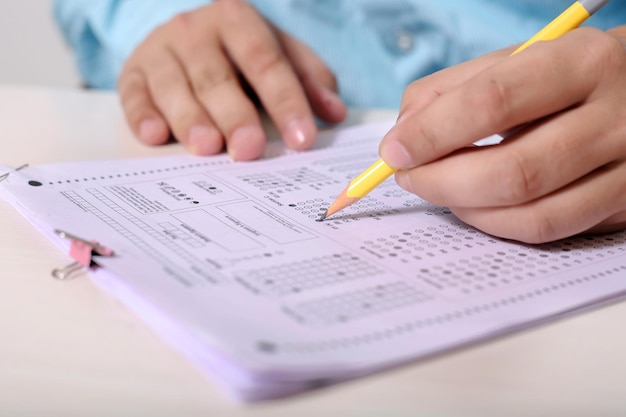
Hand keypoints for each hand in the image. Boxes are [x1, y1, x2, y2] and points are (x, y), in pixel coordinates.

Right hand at [118, 0, 346, 159]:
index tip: (302, 139)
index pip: (266, 62)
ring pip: (174, 86)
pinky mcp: (132, 72)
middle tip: (249, 149)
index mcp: (238, 20)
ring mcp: (160, 50)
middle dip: (235, 115)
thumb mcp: (280, 52)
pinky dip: (142, 116)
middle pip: (217, 77)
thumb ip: (310, 80)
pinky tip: (155, 137)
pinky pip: (134, 94)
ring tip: (206, 147)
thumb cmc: (241, 51)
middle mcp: (196, 31)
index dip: (285, 101)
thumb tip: (335, 114)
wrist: (187, 33)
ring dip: (189, 118)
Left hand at [379, 27, 625, 243]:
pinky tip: (474, 206)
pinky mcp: (623, 207)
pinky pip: (548, 230)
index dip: (432, 132)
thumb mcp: (517, 61)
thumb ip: (453, 89)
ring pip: (531, 213)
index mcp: (582, 63)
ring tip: (436, 189)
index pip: (493, 102)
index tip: (393, 151)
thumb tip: (403, 136)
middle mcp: (615, 119)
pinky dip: (496, 224)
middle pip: (512, 171)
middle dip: (441, 182)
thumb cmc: (567, 75)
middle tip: (408, 177)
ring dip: (465, 208)